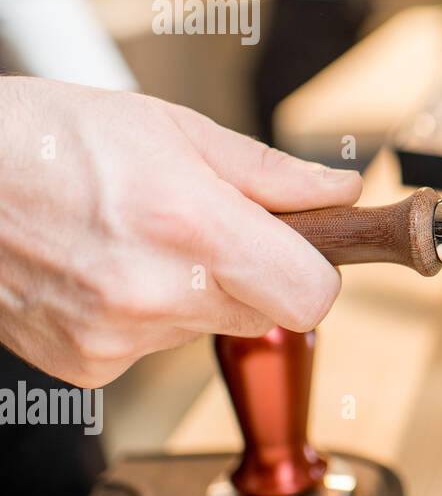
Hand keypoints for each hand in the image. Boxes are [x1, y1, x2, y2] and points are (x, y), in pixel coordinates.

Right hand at [0, 77, 362, 386]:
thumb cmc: (50, 139)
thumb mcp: (173, 129)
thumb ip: (269, 174)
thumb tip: (338, 191)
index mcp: (190, 225)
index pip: (311, 297)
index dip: (316, 271)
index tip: (302, 248)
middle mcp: (155, 293)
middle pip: (266, 315)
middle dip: (255, 275)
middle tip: (208, 229)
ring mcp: (116, 338)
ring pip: (208, 328)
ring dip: (194, 291)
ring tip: (137, 238)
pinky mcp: (86, 366)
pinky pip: (153, 347)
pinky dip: (143, 314)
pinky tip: (103, 269)